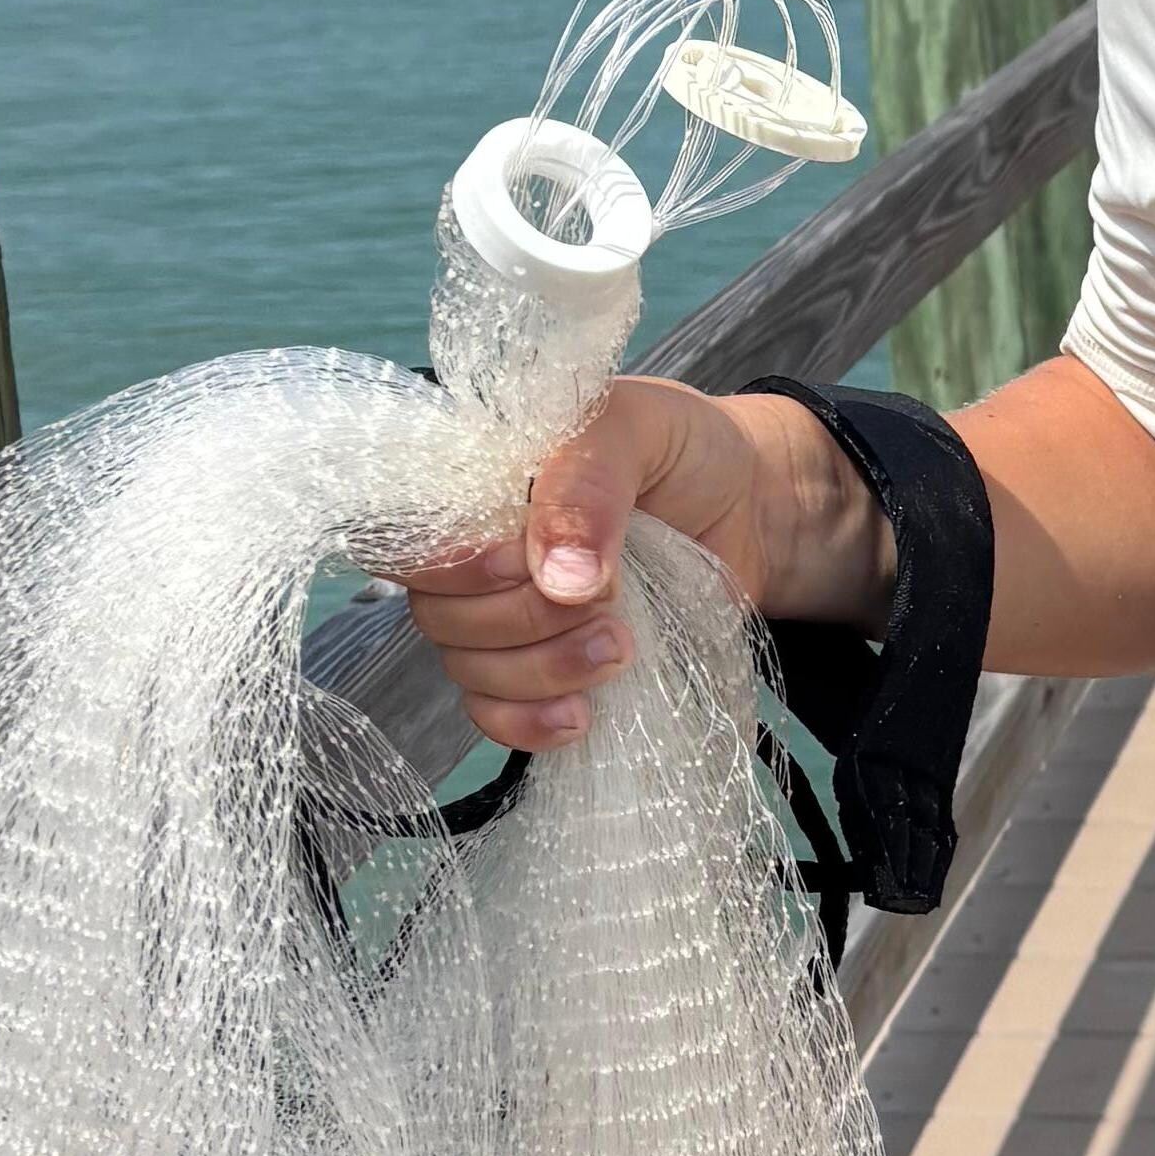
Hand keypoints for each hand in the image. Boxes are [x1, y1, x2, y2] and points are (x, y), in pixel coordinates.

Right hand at [392, 380, 872, 753]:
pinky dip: (530, 724)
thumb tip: (556, 578)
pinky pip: (494, 714)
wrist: (751, 504)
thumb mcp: (635, 432)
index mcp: (472, 480)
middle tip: (608, 599)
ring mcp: (503, 615)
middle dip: (522, 619)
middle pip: (438, 614)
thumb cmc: (680, 450)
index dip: (451, 564)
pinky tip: (582, 716)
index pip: (403, 536)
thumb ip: (588, 485)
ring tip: (622, 646)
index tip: (522, 564)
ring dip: (542, 671)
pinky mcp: (541, 667)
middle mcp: (472, 550)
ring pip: (468, 669)